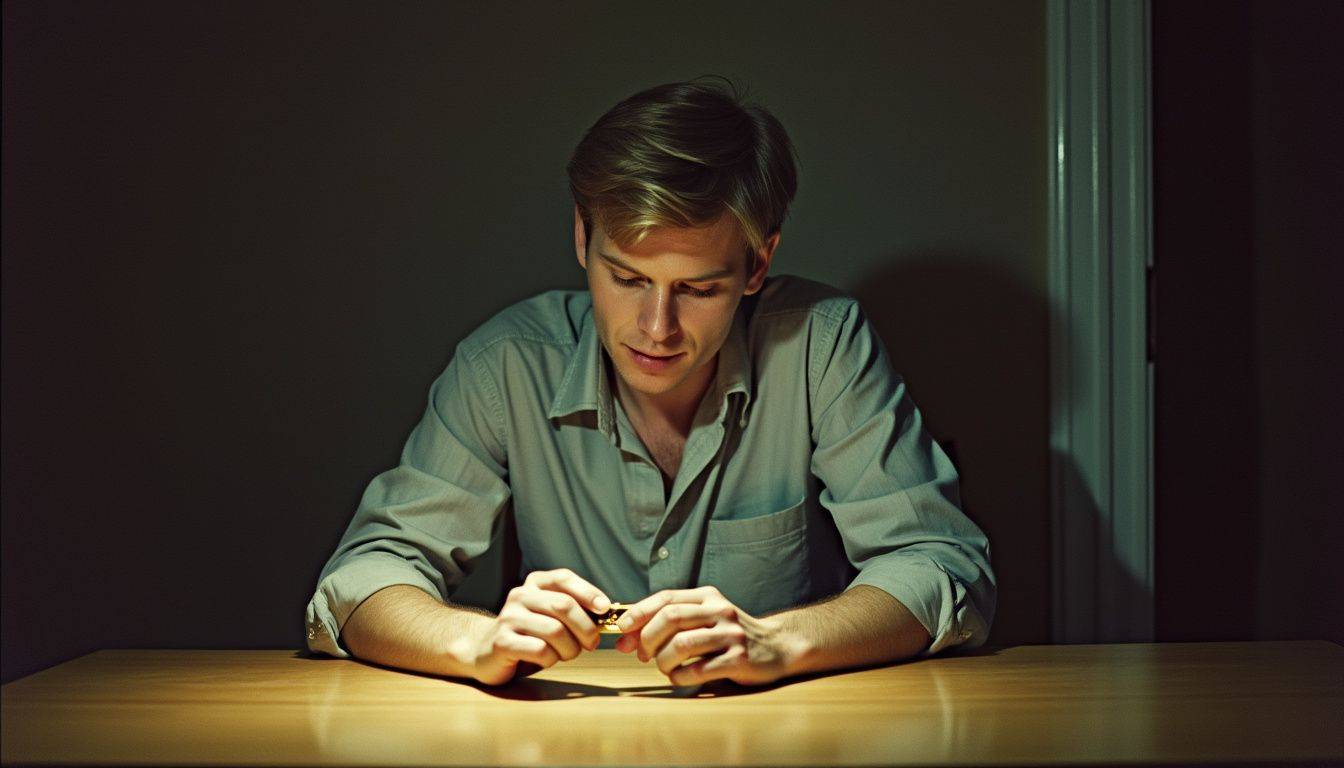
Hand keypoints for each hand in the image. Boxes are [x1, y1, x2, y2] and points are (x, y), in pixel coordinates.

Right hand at [463, 568, 608, 685]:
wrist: (487, 653)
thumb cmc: (530, 636)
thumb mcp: (551, 617)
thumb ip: (574, 610)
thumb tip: (606, 613)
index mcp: (534, 584)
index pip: (564, 578)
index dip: (588, 592)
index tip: (605, 608)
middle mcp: (520, 595)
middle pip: (564, 606)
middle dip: (586, 628)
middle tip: (591, 643)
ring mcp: (509, 617)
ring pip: (555, 631)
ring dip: (570, 649)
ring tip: (567, 654)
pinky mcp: (502, 641)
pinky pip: (540, 650)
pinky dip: (551, 659)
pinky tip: (545, 660)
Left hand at [614, 586, 796, 686]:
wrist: (777, 648)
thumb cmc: (730, 636)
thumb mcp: (705, 619)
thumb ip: (670, 624)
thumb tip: (626, 637)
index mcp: (708, 597)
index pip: (666, 598)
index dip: (639, 612)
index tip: (622, 629)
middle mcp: (719, 611)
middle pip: (670, 618)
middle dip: (647, 638)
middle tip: (641, 654)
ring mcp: (730, 635)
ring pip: (681, 645)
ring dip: (662, 661)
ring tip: (664, 667)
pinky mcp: (738, 660)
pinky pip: (697, 670)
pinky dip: (680, 677)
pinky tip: (680, 677)